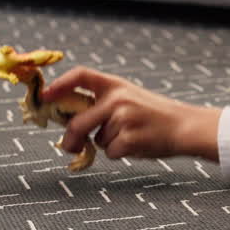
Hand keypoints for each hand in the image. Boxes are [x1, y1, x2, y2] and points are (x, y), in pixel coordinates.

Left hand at [43, 67, 220, 161]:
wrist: (184, 126)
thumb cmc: (153, 114)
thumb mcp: (129, 97)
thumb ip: (103, 104)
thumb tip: (70, 121)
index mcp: (115, 84)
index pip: (81, 76)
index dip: (60, 84)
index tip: (45, 95)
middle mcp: (117, 99)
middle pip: (78, 120)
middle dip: (69, 137)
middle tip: (67, 146)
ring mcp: (123, 118)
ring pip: (96, 139)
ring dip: (107, 144)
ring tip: (129, 136)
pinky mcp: (129, 138)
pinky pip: (109, 152)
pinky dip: (118, 154)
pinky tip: (135, 145)